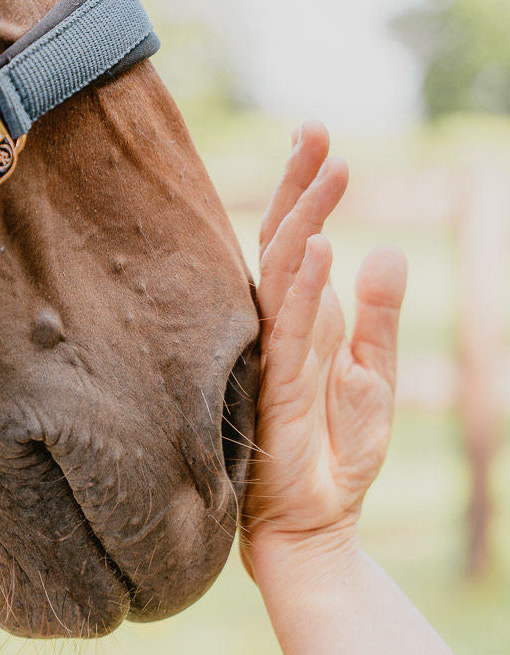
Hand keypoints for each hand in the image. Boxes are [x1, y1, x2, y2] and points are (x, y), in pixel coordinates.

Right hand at [242, 122, 406, 577]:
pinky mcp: (275, 385)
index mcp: (304, 316)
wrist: (314, 524)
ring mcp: (273, 351)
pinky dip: (301, 286)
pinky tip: (319, 248)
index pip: (297, 238)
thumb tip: (382, 248)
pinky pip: (286, 327)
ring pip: (280, 271)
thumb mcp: (375, 375)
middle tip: (317, 130)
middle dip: (298, 183)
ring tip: (328, 169)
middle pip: (281, 238)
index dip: (304, 188)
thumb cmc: (338, 452)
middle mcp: (280, 323)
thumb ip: (379, 314)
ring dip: (304, 219)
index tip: (317, 138)